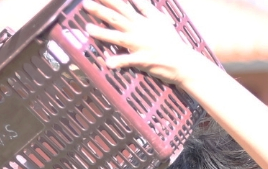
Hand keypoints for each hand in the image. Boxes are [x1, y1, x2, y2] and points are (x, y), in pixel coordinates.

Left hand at [83, 0, 202, 84]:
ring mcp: (140, 46)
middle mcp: (139, 31)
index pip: (122, 5)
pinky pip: (128, 61)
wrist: (182, 61)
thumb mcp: (159, 19)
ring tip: (88, 29)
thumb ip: (144, 7)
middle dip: (100, 11)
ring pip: (119, 37)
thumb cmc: (170, 40)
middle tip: (85, 4)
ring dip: (103, 33)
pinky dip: (119, 62)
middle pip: (117, 18)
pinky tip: (108, 63)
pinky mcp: (143, 60)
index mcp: (141, 21)